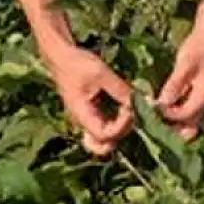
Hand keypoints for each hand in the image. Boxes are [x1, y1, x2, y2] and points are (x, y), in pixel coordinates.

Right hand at [43, 41, 133, 156]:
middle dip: (122, 132)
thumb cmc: (77, 63)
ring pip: (106, 139)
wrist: (61, 57)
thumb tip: (142, 101)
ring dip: (121, 128)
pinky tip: (125, 104)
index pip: (104, 136)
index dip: (121, 126)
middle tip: (130, 112)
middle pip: (104, 146)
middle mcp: (84, 122)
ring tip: (129, 107)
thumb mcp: (100, 72)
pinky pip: (106, 125)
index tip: (129, 107)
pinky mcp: (92, 113)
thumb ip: (119, 88)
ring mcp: (87, 119)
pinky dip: (118, 120)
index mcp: (82, 115)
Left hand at [155, 30, 203, 140]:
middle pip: (190, 126)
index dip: (167, 115)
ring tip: (155, 116)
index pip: (184, 116)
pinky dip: (176, 112)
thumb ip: (174, 85)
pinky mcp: (198, 94)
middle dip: (172, 128)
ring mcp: (203, 99)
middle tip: (153, 122)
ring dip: (174, 122)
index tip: (151, 108)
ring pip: (189, 120)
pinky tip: (163, 105)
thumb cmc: (199, 48)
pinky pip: (188, 110)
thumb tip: (160, 103)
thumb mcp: (184, 65)